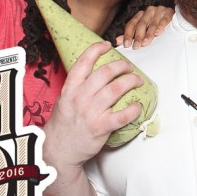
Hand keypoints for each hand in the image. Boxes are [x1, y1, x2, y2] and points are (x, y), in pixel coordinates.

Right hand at [42, 42, 145, 169]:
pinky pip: (122, 115)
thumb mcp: (64, 100)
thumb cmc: (64, 124)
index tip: (107, 45)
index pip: (83, 62)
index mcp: (70, 89)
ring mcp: (90, 112)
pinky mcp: (100, 127)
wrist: (58, 150)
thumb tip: (96, 73)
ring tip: (138, 81)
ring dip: (131, 82)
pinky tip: (137, 106)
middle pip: (105, 73)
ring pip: (116, 89)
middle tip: (129, 67)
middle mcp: (79, 97)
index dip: (96, 50)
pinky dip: (133, 109)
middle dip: (121, 66)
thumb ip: (78, 87)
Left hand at [117, 5, 174, 48]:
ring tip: (145, 43)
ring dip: (148, 33)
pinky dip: (161, 26)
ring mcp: (159, 10)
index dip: (128, 34)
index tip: (126, 45)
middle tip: (136, 46)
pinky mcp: (169, 12)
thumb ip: (131, 36)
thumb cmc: (158, 28)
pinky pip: (164, 19)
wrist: (177, 20)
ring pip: (152, 23)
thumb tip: (117, 42)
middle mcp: (149, 11)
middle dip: (138, 36)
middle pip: (141, 24)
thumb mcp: (144, 32)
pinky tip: (158, 33)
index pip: (132, 24)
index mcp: (141, 15)